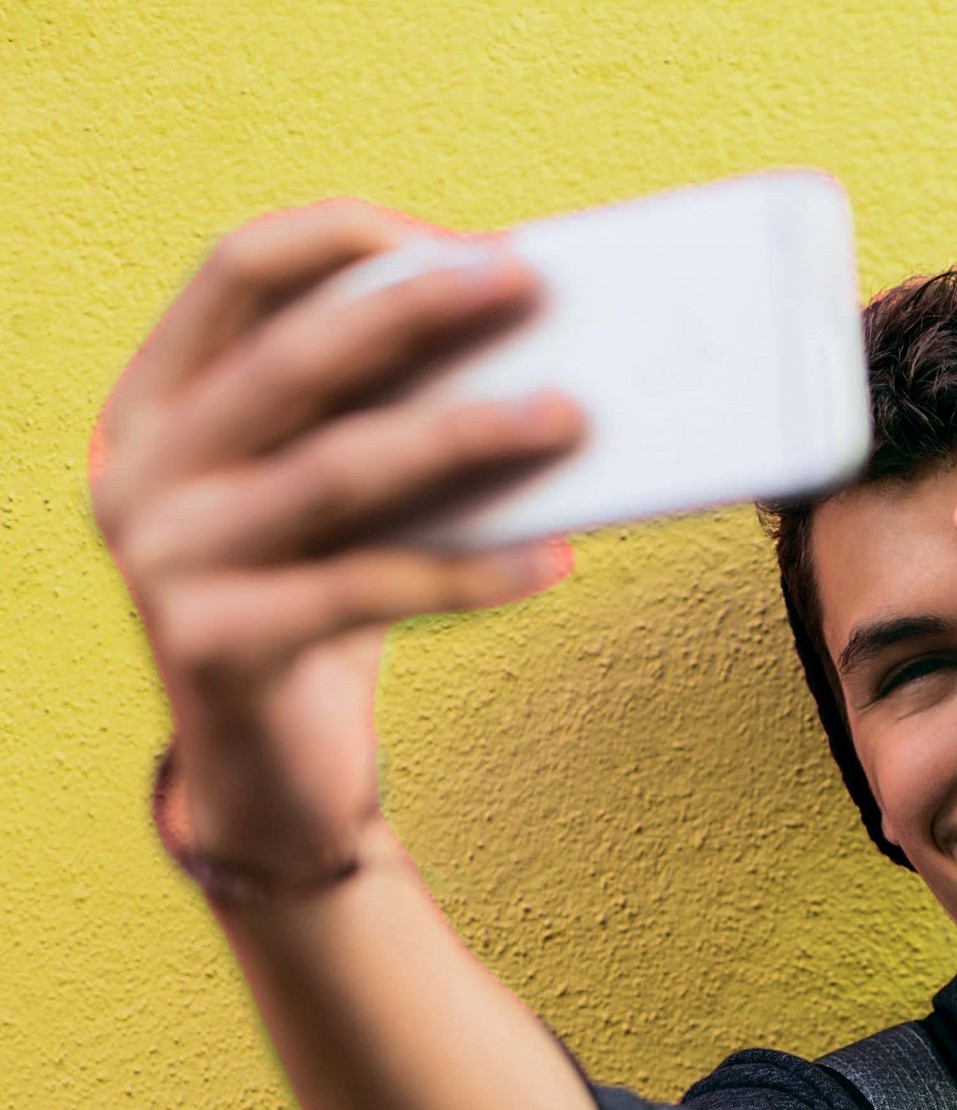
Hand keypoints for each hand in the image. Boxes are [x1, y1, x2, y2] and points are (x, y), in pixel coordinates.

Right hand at [90, 198, 585, 876]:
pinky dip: (479, 573)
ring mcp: (165, 559)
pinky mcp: (219, 645)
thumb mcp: (334, 498)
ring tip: (570, 415)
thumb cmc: (319, 605)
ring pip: (339, 471)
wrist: (271, 774)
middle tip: (528, 285)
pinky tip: (559, 558)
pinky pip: (374, 589)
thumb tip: (530, 344)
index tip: (469, 243)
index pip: (240, 269)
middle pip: (292, 357)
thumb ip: (382, 416)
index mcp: (155, 400)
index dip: (354, 240)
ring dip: (468, 434)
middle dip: (418, 309)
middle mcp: (138, 468)